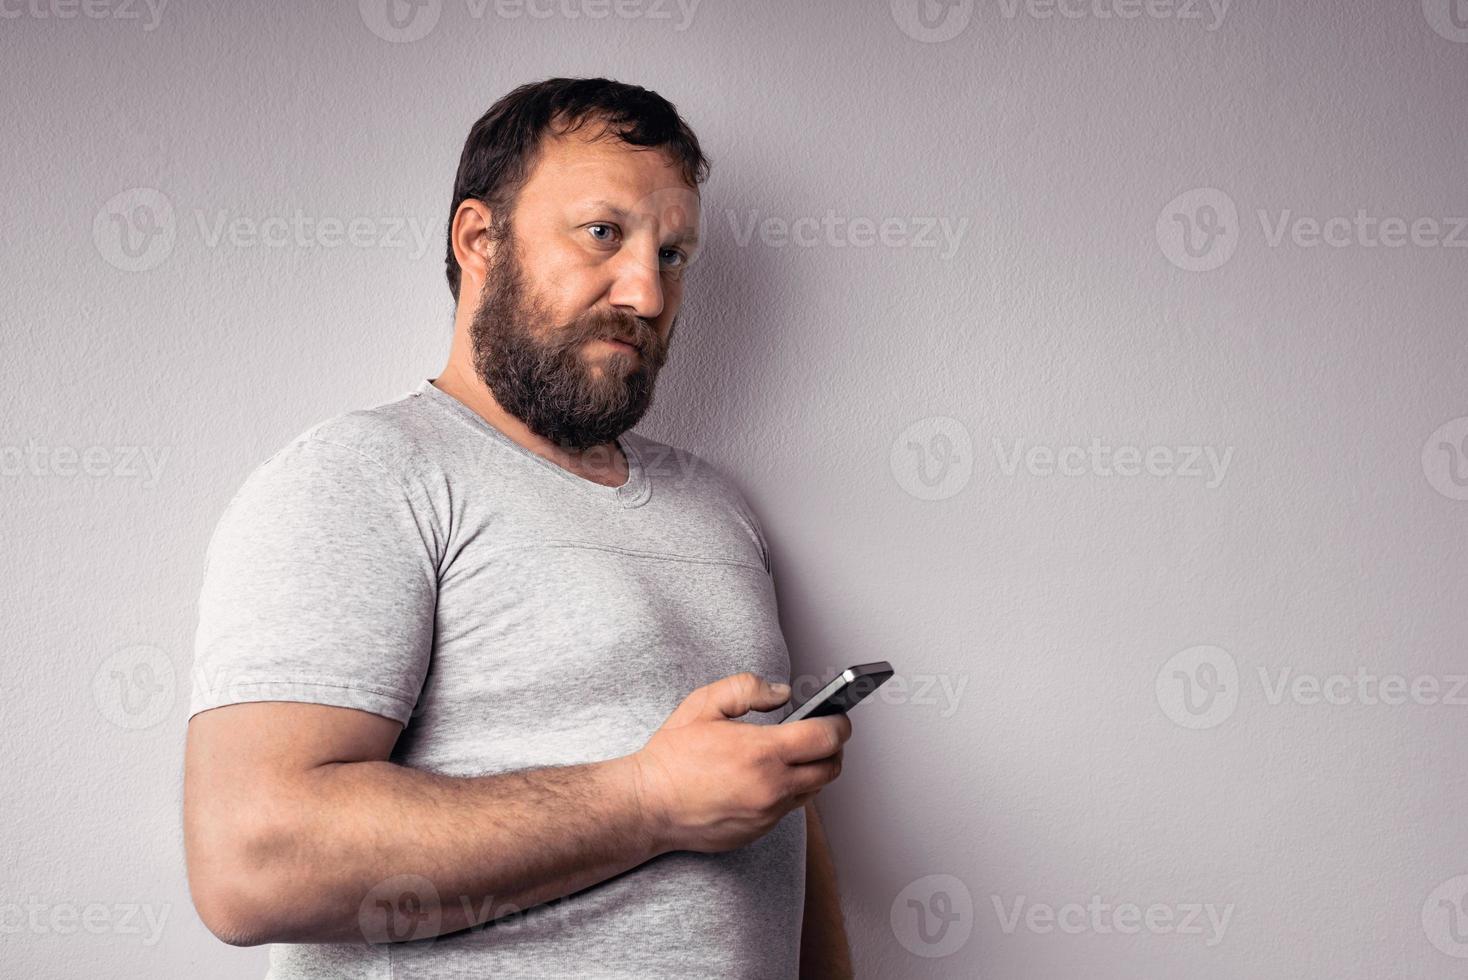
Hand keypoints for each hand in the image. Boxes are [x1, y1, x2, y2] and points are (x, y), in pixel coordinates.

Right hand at [629, 672, 851, 853]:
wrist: (647, 806)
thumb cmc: (672, 756)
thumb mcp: (704, 704)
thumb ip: (747, 689)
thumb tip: (782, 693)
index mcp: (762, 752)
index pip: (826, 738)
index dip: (839, 723)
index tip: (838, 715)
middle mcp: (771, 787)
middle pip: (830, 768)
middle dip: (834, 748)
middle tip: (822, 733)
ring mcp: (767, 814)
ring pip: (812, 791)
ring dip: (813, 771)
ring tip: (795, 753)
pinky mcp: (758, 831)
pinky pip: (788, 809)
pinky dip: (788, 791)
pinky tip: (769, 776)